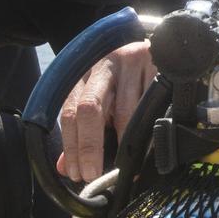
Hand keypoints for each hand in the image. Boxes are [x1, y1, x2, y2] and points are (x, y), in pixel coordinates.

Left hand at [56, 41, 155, 183]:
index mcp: (82, 74)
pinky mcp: (154, 63)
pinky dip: (148, 129)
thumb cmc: (121, 80)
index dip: (72, 145)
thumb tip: (64, 167)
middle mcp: (102, 65)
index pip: (70, 111)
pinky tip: (147, 144)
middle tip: (93, 174)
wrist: (153, 43)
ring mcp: (130, 61)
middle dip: (90, 145)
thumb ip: (81, 133)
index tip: (76, 173)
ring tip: (124, 166)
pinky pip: (151, 104)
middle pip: (90, 107)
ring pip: (125, 111)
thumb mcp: (98, 99)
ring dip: (123, 143)